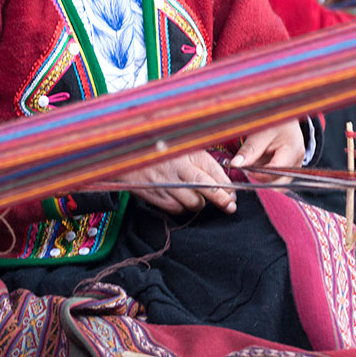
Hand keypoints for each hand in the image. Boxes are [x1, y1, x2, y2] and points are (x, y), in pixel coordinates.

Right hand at [115, 150, 236, 213]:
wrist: (122, 155)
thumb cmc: (157, 150)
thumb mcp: (180, 148)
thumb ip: (201, 161)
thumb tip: (224, 183)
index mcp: (186, 152)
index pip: (213, 170)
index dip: (227, 185)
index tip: (233, 193)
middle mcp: (177, 167)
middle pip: (207, 187)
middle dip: (222, 199)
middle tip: (230, 206)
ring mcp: (166, 183)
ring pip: (193, 202)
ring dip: (198, 202)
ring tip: (194, 195)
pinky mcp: (155, 195)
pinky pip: (177, 208)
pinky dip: (181, 206)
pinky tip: (177, 197)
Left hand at [229, 119, 304, 184]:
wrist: (283, 116)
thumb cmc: (273, 122)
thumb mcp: (259, 132)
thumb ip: (249, 150)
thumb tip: (235, 165)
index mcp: (292, 150)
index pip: (276, 171)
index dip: (258, 174)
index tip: (243, 168)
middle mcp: (297, 161)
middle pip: (279, 183)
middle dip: (260, 178)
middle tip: (246, 167)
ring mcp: (295, 167)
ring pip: (277, 183)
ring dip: (262, 177)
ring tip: (253, 161)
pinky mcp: (290, 169)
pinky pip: (277, 179)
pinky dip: (265, 174)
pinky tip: (258, 163)